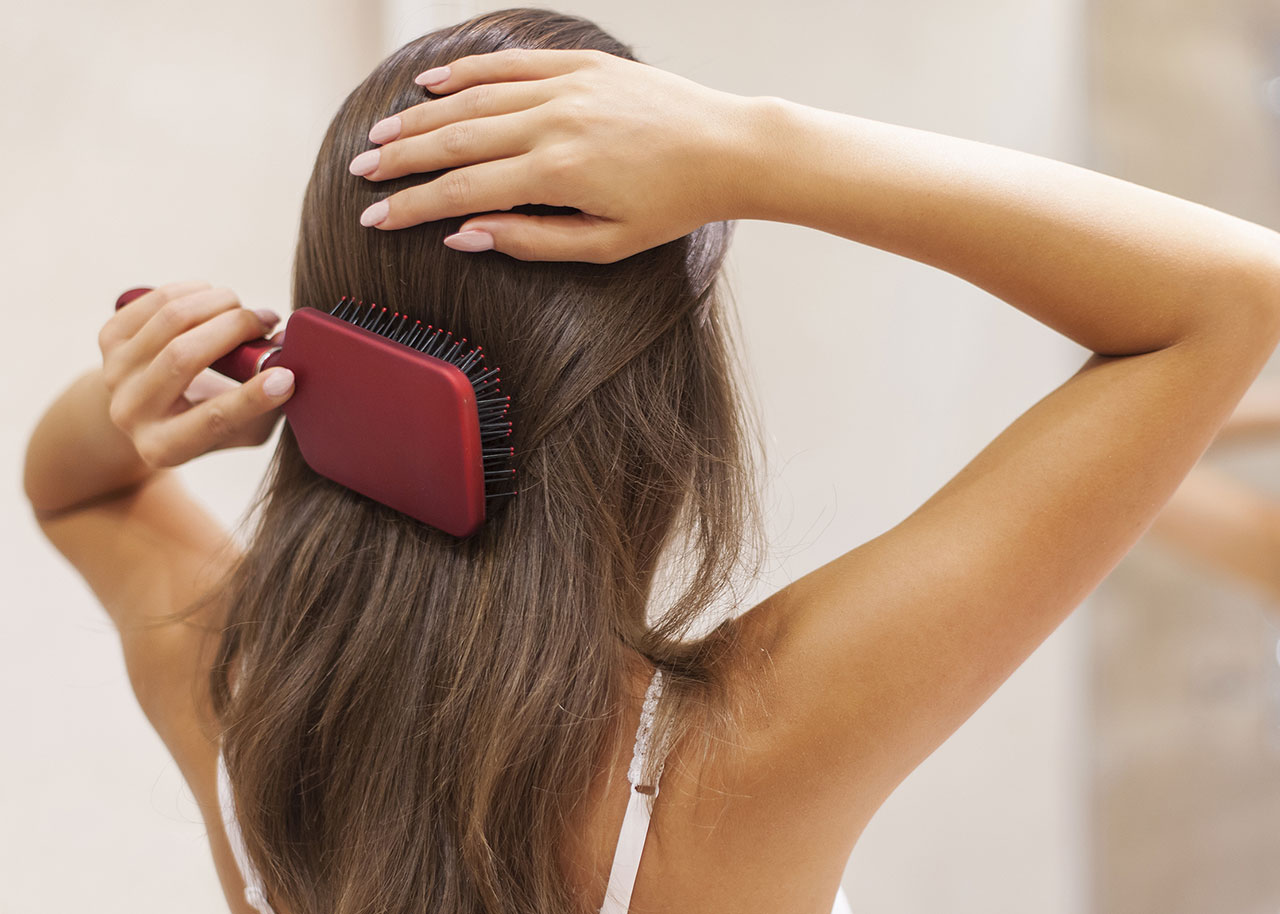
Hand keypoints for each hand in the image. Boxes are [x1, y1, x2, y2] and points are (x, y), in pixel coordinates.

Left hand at [98, 281, 292, 467]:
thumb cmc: (209, 420)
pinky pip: (156, 301)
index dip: (252, 397)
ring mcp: (115, 372)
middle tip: (267, 320)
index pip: (211, 420)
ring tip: (241, 307)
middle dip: (235, 328)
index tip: (288, 376)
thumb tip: (289, 358)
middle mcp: (131, 413)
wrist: (148, 412)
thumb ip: (270, 405)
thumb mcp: (243, 429)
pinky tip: (213, 297)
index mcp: (165, 447)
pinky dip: (194, 291)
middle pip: (183, 356)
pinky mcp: (108, 339)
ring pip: (170, 319)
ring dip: (218, 302)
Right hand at [350, 48, 759, 261]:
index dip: (412, 206)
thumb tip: (464, 235)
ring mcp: (565, 86)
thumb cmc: (672, 206)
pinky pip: (509, 62)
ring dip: (421, 116)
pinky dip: (466, 71)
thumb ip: (531, 240)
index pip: (462, 190)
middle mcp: (552, 122)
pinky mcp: (580, 65)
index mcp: (557, 173)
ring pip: (473, 98)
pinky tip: (432, 83)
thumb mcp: (605, 244)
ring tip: (381, 133)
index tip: (374, 218)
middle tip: (360, 171)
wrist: (728, 149)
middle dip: (400, 158)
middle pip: (454, 138)